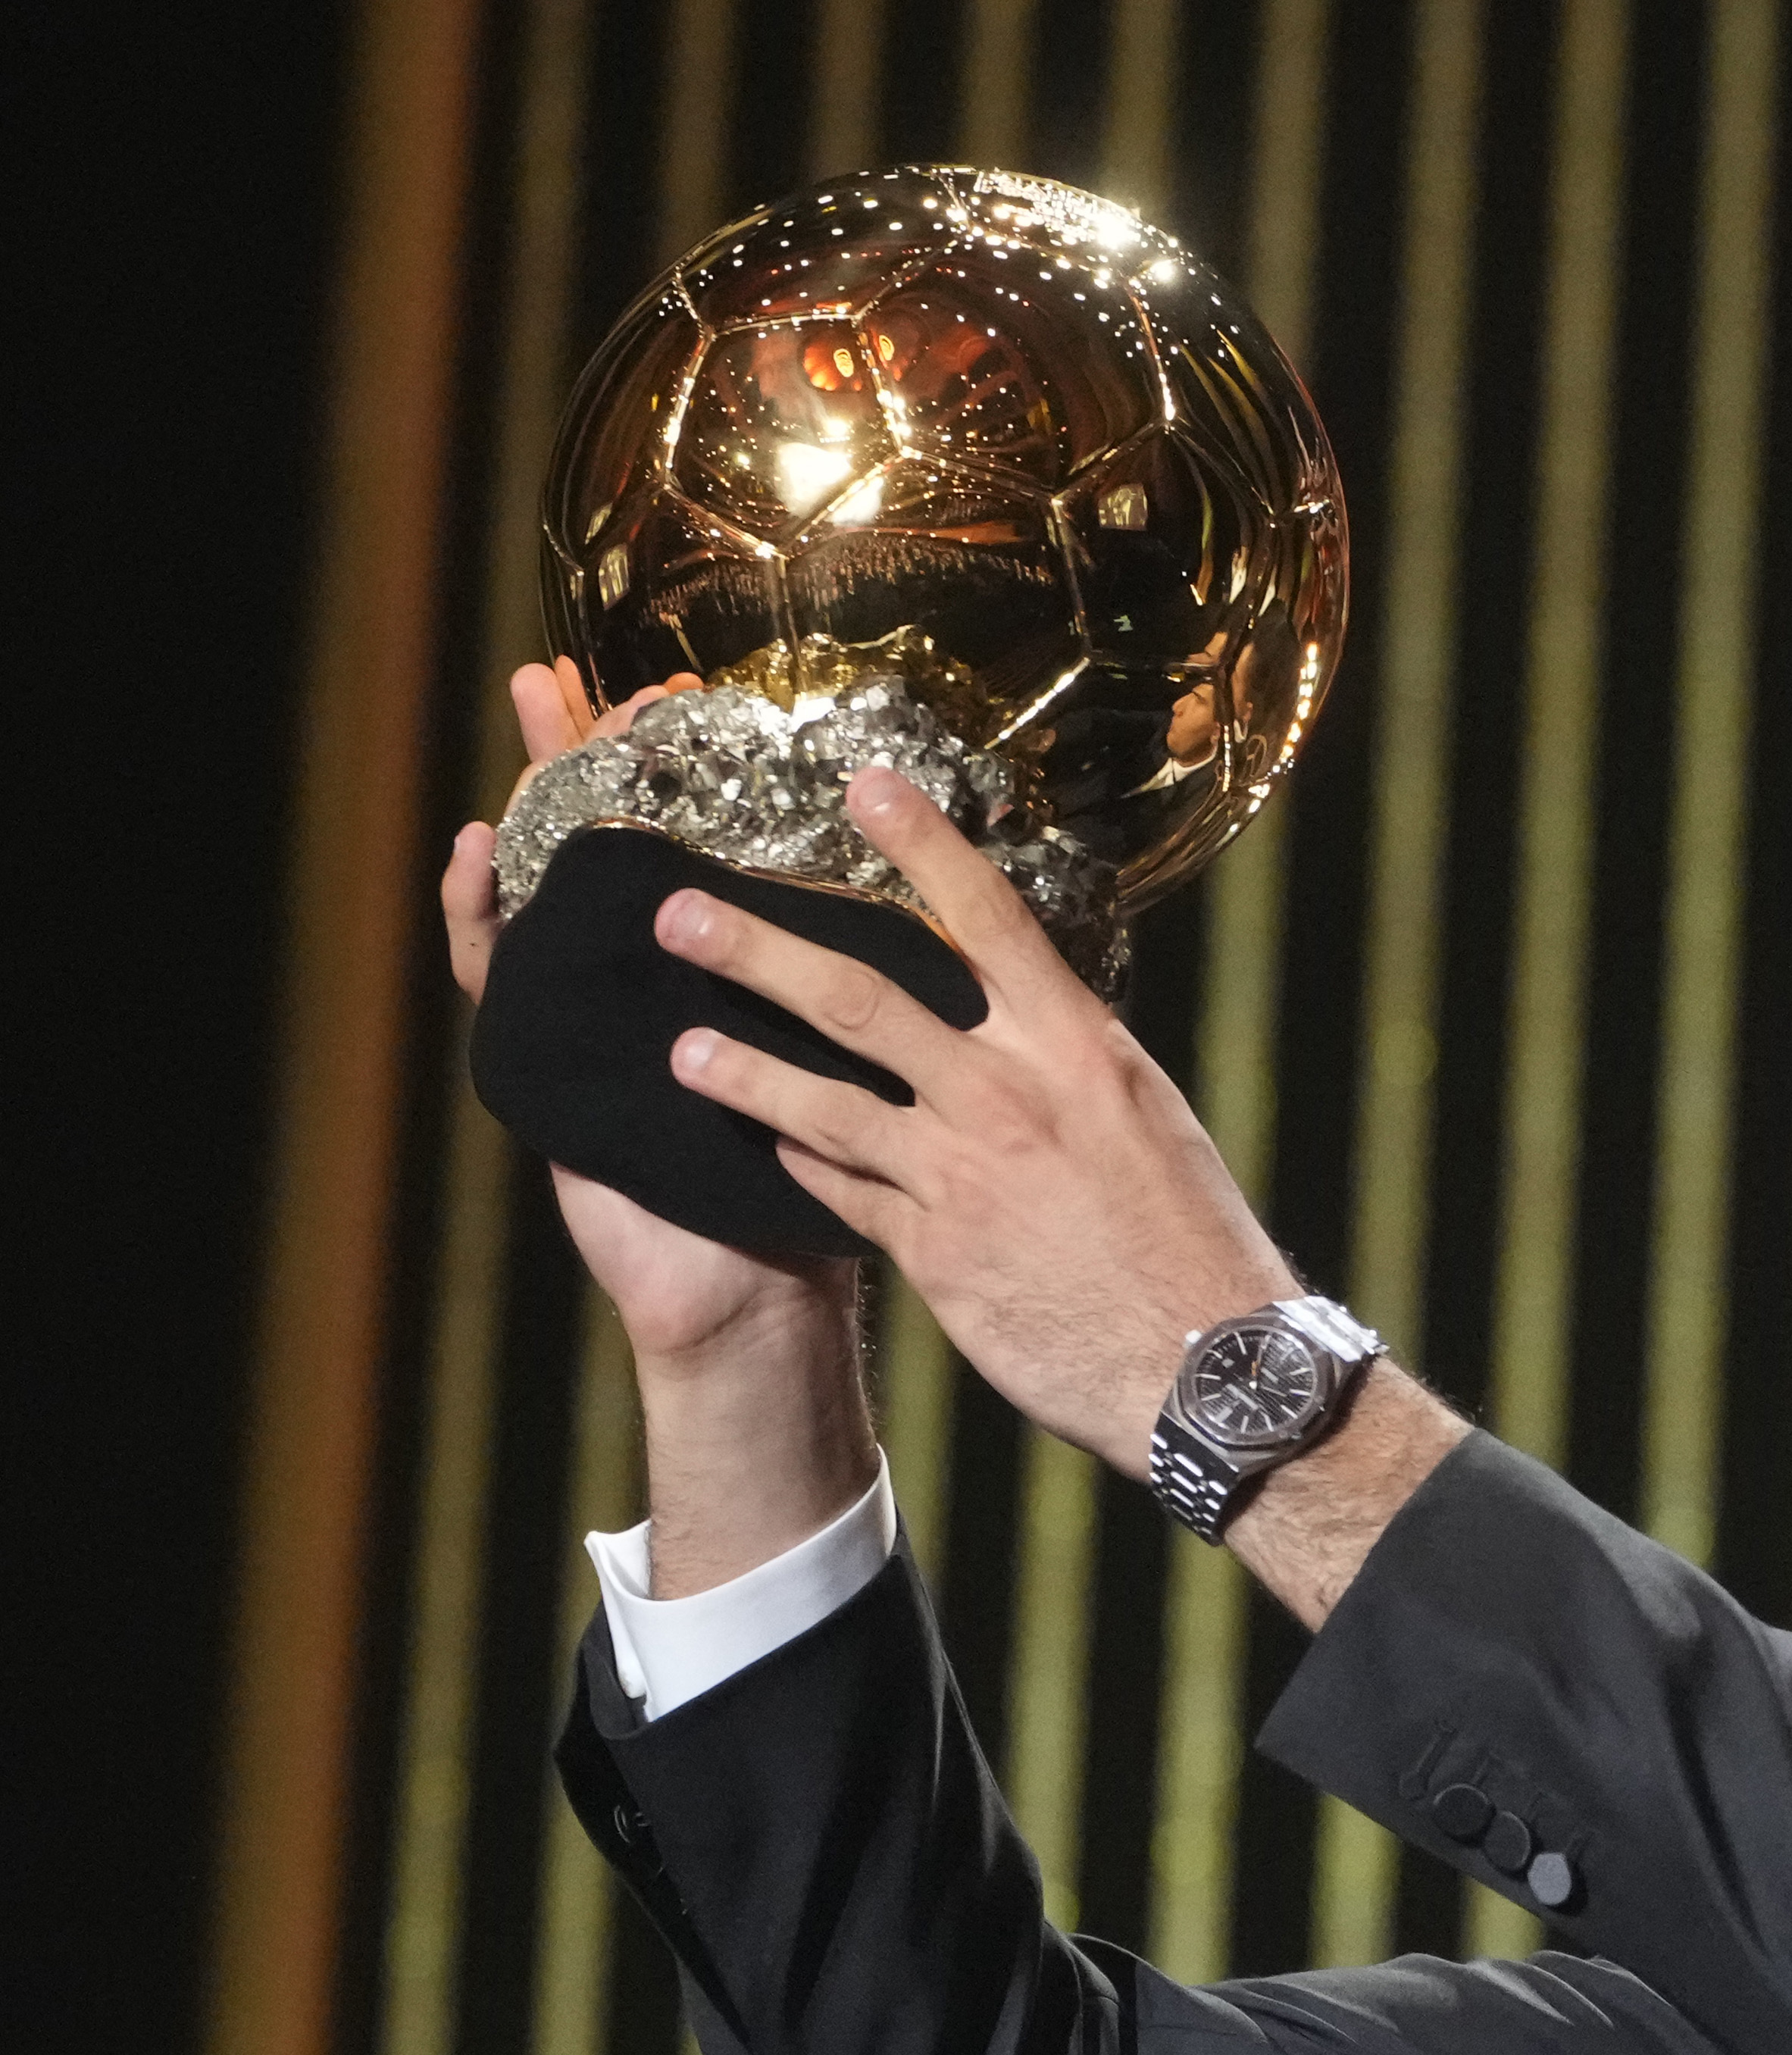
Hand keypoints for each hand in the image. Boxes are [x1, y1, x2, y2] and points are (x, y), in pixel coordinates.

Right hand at [441, 662, 842, 1363]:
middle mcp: (660, 971)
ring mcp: (595, 1006)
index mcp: (740, 963)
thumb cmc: (823, 1178)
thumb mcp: (865, 1068)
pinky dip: (476, 916)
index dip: (698, 763)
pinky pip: (494, 978)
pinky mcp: (545, 1059)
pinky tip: (475, 857)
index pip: (711, 838)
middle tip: (597, 674)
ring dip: (536, 795)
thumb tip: (961, 905)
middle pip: (621, 836)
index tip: (703, 688)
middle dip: (609, 752)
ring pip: (550, 881)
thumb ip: (888, 992)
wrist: (757, 1288)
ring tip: (532, 711)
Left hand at [652, 764, 1301, 1466]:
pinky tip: (764, 1147)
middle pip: (859, 1000)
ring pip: (820, 1102)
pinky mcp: (932, 1251)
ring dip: (739, 1070)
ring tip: (680, 1049)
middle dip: (757, 951)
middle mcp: (1010, 1094)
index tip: (863, 786)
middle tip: (678, 915)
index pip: (986, 918)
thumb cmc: (1192, 1239)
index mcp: (1077, 1047)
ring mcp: (962, 1173)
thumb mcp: (1147, 1120)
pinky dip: (800, 1162)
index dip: (921, 845)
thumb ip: (1069, 1064)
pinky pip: (842, 1191)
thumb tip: (1025, 1019)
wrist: (1203, 1364)